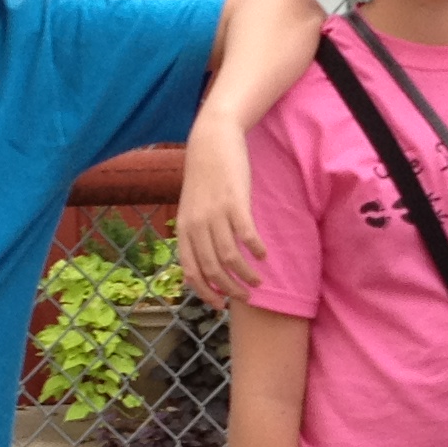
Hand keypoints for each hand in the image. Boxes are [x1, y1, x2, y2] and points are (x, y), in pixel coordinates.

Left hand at [177, 116, 266, 307]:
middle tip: (245, 297)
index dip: (205, 292)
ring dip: (246, 275)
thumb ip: (194, 233)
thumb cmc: (204, 176)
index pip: (191, 271)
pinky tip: (264, 255)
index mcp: (184, 228)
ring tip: (258, 282)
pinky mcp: (236, 203)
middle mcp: (197, 225)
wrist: (211, 141)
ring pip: (231, 257)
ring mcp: (216, 214)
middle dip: (230, 289)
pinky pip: (247, 236)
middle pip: (213, 269)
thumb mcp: (191, 207)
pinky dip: (256, 250)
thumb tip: (201, 264)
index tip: (219, 306)